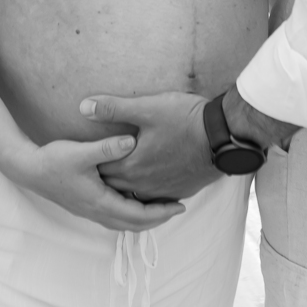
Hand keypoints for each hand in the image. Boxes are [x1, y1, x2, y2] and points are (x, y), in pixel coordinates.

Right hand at [18, 134, 185, 230]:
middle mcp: (97, 211)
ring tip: (162, 207)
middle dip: (158, 219)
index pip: (138, 215)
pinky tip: (137, 200)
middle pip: (134, 224)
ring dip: (145, 218)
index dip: (161, 212)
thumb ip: (108, 148)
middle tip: (178, 208)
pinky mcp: (86, 205)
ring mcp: (90, 211)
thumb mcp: (81, 152)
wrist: (28, 170)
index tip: (180, 206)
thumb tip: (133, 141)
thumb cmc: (53, 160)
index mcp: (100, 202)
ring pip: (125, 223)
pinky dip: (132, 214)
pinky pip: (116, 217)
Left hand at [80, 91, 218, 200]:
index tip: (85, 158)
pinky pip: (155, 199)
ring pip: (134, 195)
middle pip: (115, 186)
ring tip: (118, 177)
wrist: (222, 138)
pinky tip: (145, 184)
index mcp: (132, 165)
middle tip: (96, 168)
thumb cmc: (185, 120)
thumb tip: (84, 107)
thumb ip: (113, 109)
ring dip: (124, 187)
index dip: (93, 162)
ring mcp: (162, 192)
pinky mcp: (178, 193)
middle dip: (105, 177)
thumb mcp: (147, 108)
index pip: (101, 169)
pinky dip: (145, 193)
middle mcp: (144, 185)